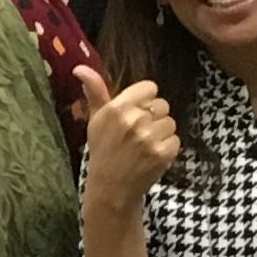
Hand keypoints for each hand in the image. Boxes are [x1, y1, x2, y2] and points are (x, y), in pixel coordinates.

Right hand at [75, 68, 177, 205]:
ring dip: (161, 133)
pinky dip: (167, 148)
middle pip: (162, 104)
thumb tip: (80, 67)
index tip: (136, 113)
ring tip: (145, 145)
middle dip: (153, 117)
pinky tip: (152, 155)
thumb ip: (95, 91)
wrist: (111, 188)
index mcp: (117, 108)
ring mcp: (149, 137)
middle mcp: (134, 120)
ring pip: (170, 122)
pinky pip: (175, 139)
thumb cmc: (103, 150)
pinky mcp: (163, 152)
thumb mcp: (96, 120)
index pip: (149, 88)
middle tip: (138, 134)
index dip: (145, 100)